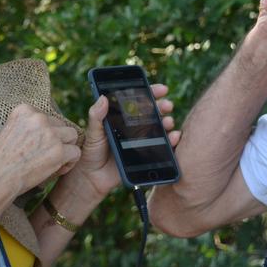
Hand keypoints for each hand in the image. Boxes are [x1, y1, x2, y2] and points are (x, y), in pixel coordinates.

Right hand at [0, 104, 80, 197]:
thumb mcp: (7, 131)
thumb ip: (26, 126)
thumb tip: (46, 130)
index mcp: (24, 110)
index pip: (46, 117)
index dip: (44, 132)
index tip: (35, 146)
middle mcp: (38, 118)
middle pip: (60, 124)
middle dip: (56, 139)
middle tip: (45, 155)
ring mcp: (50, 133)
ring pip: (72, 135)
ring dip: (66, 148)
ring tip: (55, 161)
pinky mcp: (58, 151)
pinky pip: (75, 152)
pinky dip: (70, 162)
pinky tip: (58, 169)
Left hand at [69, 84, 180, 198]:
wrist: (93, 177)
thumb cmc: (91, 151)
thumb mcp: (93, 132)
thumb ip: (96, 116)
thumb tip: (102, 97)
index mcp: (123, 117)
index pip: (139, 100)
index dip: (151, 92)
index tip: (161, 89)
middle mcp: (135, 126)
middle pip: (154, 111)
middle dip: (163, 106)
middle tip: (167, 105)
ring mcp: (143, 139)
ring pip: (160, 127)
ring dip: (168, 121)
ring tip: (168, 122)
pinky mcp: (147, 154)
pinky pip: (163, 146)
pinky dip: (172, 140)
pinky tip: (174, 137)